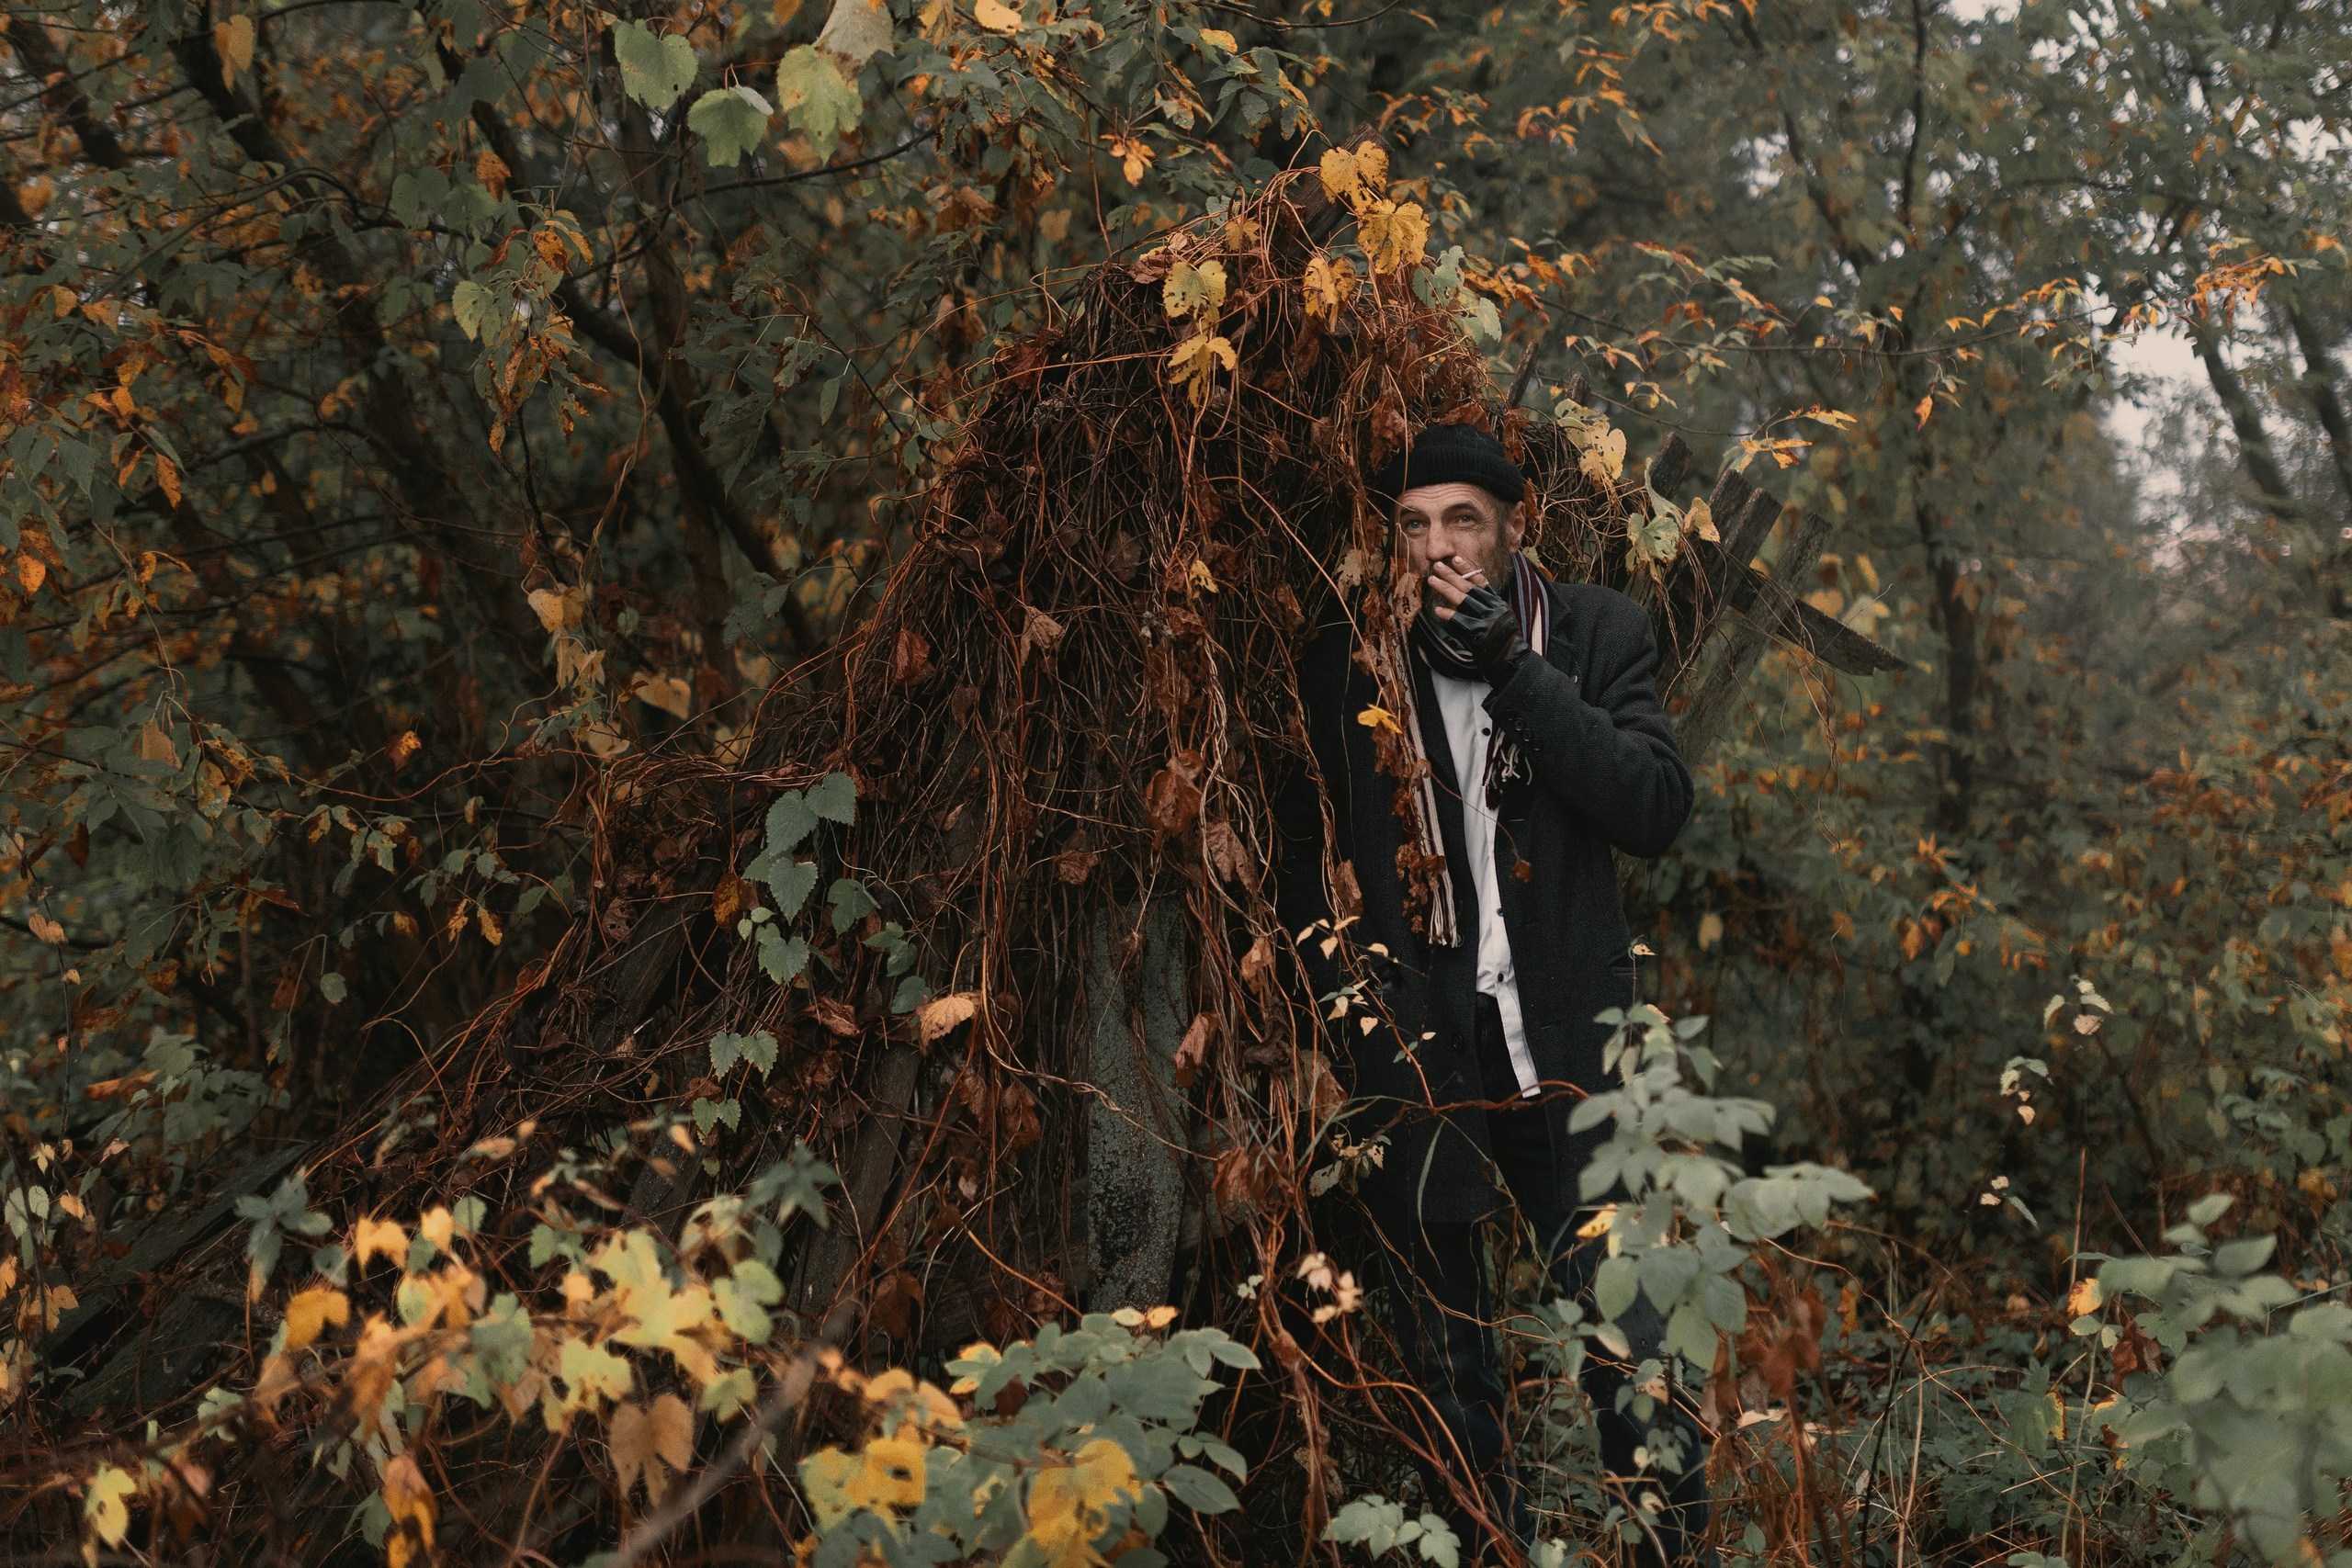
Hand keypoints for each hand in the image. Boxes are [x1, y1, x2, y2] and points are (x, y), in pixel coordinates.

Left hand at [1426, 555, 1527, 681]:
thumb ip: (1484, 606)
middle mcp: (1492, 608)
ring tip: (1431, 580)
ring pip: (1462, 600)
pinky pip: (1459, 621)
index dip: (1468, 569)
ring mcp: (1485, 620)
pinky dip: (1449, 615)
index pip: (1481, 581)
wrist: (1510, 660)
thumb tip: (1463, 597)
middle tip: (1437, 565)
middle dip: (1451, 574)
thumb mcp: (1498, 618)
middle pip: (1469, 587)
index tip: (1456, 559)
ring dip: (1445, 588)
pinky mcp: (1478, 633)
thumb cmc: (1501, 641)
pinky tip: (1438, 610)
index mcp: (1497, 603)